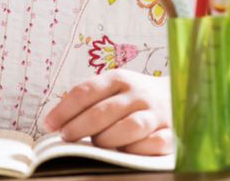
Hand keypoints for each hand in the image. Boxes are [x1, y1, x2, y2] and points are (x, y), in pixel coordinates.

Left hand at [43, 70, 171, 154]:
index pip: (85, 92)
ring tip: (96, 143)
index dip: (64, 110)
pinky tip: (124, 150)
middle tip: (66, 137)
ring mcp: (157, 113)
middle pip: (103, 112)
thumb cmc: (134, 96)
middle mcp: (138, 94)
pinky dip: (135, 149)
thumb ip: (90, 101)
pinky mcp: (172, 133)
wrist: (181, 95)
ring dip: (107, 138)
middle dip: (79, 127)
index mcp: (119, 79)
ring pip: (128, 127)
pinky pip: (152, 144)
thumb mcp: (113, 88)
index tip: (48, 124)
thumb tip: (56, 122)